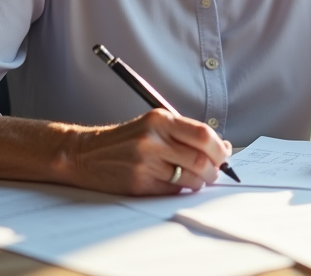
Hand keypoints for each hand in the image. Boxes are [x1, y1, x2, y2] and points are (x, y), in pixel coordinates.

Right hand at [68, 109, 232, 194]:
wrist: (85, 154)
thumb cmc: (125, 140)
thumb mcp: (153, 125)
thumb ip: (185, 134)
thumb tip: (222, 147)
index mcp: (160, 120)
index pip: (203, 134)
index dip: (219, 149)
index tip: (224, 155)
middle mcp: (153, 139)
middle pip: (200, 159)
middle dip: (214, 170)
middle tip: (214, 172)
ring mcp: (145, 163)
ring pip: (189, 178)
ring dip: (199, 182)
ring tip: (196, 179)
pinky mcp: (139, 183)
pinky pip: (172, 190)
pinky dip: (179, 189)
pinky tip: (174, 183)